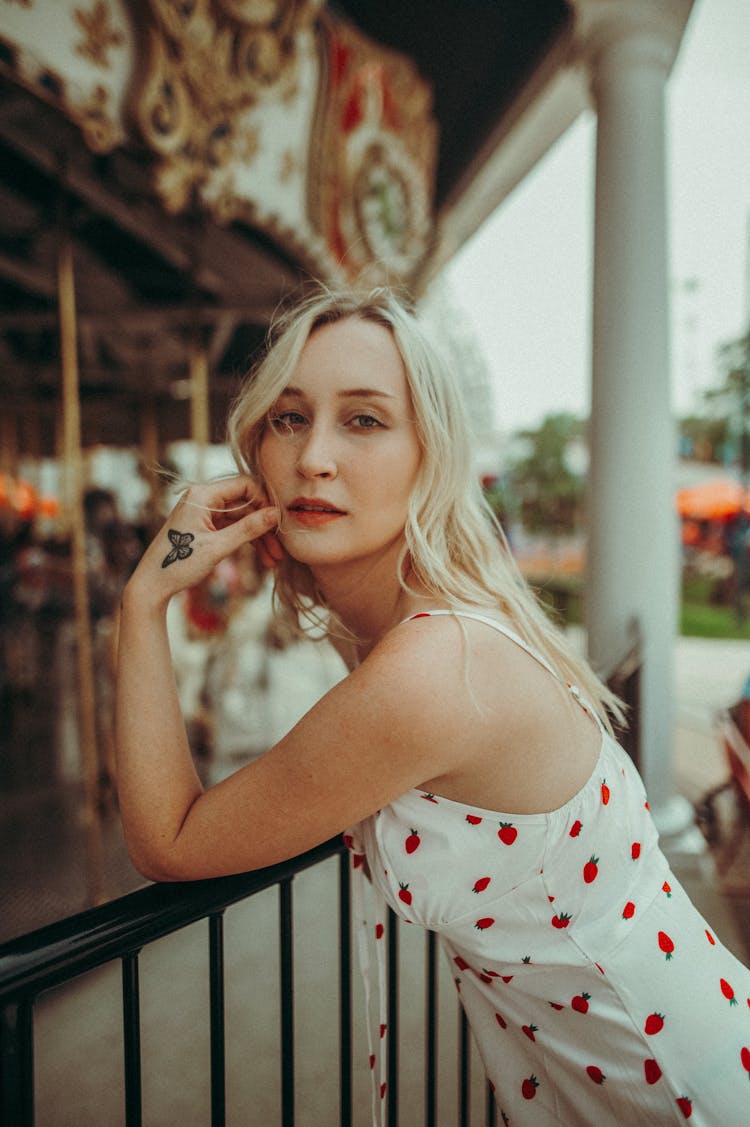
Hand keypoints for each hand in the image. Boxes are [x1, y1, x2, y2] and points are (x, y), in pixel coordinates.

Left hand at [127, 476, 281, 606]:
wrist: (153, 584)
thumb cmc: (179, 563)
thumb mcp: (217, 547)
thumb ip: (248, 529)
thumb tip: (275, 514)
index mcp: (202, 495)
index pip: (244, 485)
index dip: (265, 501)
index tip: (280, 520)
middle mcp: (203, 498)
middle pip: (245, 504)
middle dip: (264, 526)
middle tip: (281, 547)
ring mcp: (204, 513)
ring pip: (242, 519)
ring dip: (259, 537)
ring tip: (274, 559)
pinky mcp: (205, 527)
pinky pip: (233, 529)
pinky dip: (247, 542)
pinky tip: (263, 558)